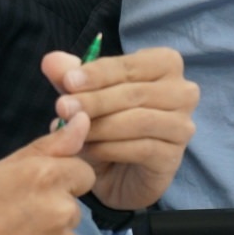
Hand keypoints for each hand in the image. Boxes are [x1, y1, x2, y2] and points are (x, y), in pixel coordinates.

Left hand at [45, 47, 198, 210]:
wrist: (118, 174)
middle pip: (135, 93)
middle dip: (95, 101)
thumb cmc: (107, 124)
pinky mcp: (174, 156)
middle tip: (62, 107)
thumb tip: (51, 60)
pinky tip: (88, 150)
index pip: (131, 65)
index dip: (98, 73)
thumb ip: (69, 78)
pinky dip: (110, 148)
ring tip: (72, 131)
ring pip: (140, 121)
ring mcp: (182, 125)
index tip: (67, 82)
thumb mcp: (83, 97)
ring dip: (100, 126)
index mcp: (165, 65)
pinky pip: (141, 149)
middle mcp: (183, 91)